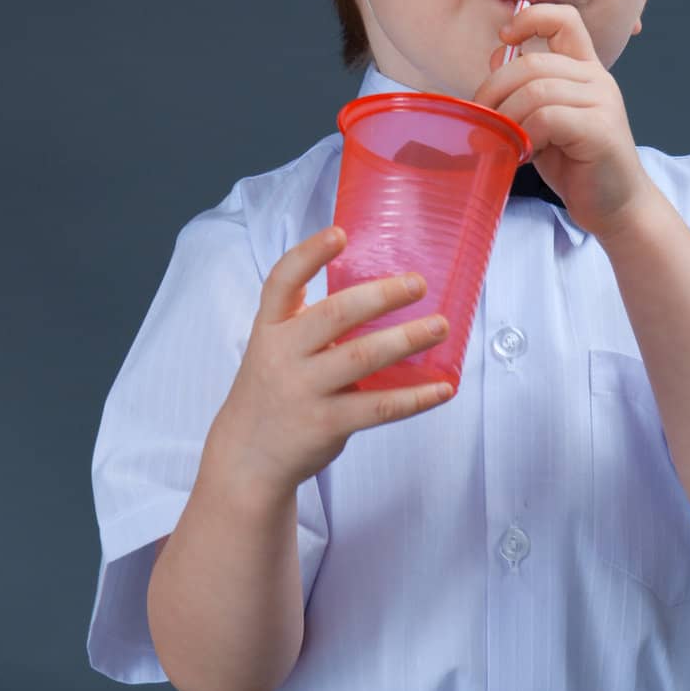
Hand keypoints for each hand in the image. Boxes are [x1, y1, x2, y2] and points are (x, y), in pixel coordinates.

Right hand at [207, 229, 453, 497]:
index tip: (339, 234)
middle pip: (335, 315)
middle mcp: (283, 354)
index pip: (283, 281)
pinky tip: (442, 388)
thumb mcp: (276, 346)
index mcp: (272, 326)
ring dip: (407, 339)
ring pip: (362, 358)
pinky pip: (378, 407)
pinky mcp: (326, 424)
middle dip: (381, 296)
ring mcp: (304, 390)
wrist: (247, 456)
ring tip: (440, 326)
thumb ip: (312, 320)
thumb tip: (383, 292)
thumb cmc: (274, 387)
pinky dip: (415, 397)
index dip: (309, 254)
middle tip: (418, 284)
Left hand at [472, 2, 654, 244]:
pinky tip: (526, 154)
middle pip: (532, 63)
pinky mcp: (600, 128)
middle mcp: (597, 79)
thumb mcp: (543, 120)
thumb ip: (525, 89)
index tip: (506, 38)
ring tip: (504, 141)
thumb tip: (497, 56)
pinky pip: (547, 117)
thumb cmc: (576, 165)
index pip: (564, 19)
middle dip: (495, 90)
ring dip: (508, 118)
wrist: (616, 207)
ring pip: (536, 90)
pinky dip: (526, 134)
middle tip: (483, 119)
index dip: (530, 18)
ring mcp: (602, 101)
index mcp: (584, 70)